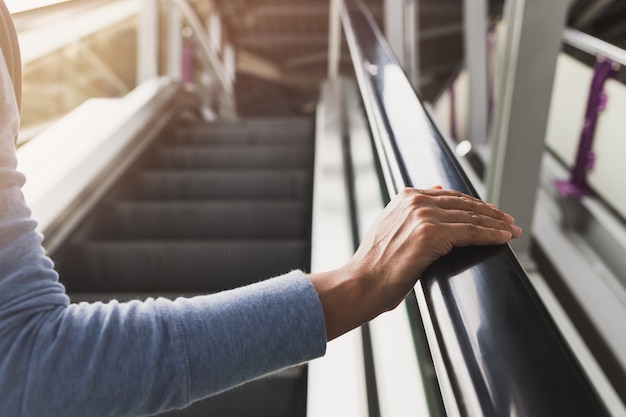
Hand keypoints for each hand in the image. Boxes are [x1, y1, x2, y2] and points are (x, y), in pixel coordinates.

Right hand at [309, 186, 521, 339]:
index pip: (451, 196)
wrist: (361, 283)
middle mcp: (415, 201)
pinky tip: (504, 238)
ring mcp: (423, 216)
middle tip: (509, 222)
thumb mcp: (389, 227)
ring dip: (497, 224)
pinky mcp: (431, 234)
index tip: (491, 213)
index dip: (474, 204)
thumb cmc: (375, 264)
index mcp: (406, 197)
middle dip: (491, 213)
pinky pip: (471, 232)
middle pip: (465, 204)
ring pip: (471, 217)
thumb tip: (434, 191)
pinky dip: (491, 235)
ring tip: (512, 230)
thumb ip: (409, 210)